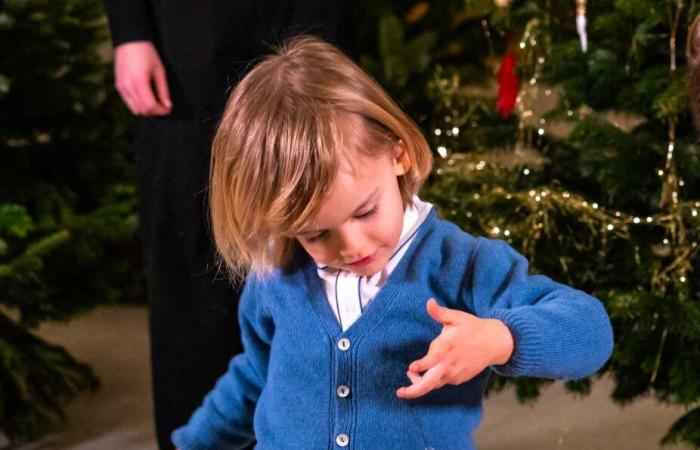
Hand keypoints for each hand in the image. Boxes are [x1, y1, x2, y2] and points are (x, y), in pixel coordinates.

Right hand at [114, 41, 171, 115]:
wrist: (129, 41)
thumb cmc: (147, 53)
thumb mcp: (159, 70)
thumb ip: (163, 90)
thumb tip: (168, 106)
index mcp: (139, 82)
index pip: (150, 106)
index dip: (161, 111)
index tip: (168, 109)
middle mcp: (127, 87)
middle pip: (142, 111)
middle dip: (154, 112)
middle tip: (163, 106)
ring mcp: (121, 87)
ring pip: (135, 109)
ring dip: (146, 109)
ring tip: (155, 102)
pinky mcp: (119, 86)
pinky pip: (129, 102)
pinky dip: (138, 104)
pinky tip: (146, 96)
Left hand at [396, 298, 513, 399]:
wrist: (495, 343)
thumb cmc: (473, 328)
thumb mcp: (456, 317)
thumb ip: (440, 313)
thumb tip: (429, 302)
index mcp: (446, 348)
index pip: (428, 363)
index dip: (418, 367)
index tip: (411, 367)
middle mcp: (449, 364)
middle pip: (428, 384)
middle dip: (413, 390)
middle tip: (399, 392)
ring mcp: (455, 373)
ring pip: (434, 385)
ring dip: (420, 384)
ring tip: (412, 375)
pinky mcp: (460, 378)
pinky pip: (443, 382)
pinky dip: (433, 380)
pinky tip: (427, 374)